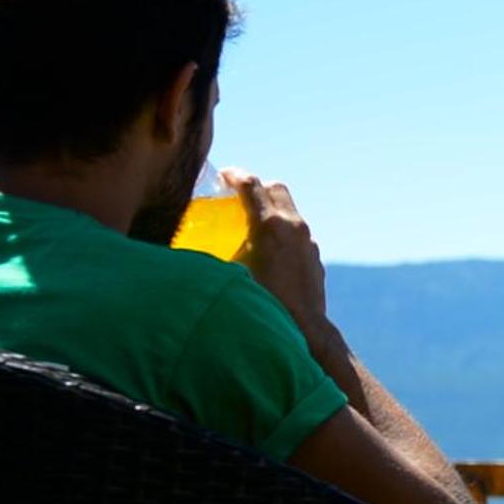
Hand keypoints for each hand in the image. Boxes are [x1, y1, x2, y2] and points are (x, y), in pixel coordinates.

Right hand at [226, 169, 335, 348]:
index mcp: (271, 225)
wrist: (304, 327)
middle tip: (236, 195)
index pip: (252, 185)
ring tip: (249, 221)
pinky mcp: (314, 255)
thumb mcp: (232, 273)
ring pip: (289, 209)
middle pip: (276, 188)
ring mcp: (308, 240)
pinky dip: (281, 229)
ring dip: (270, 208)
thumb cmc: (263, 303)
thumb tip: (189, 254)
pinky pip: (296, 231)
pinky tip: (266, 248)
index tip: (222, 176)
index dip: (235, 176)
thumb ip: (217, 254)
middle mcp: (294, 226)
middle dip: (256, 187)